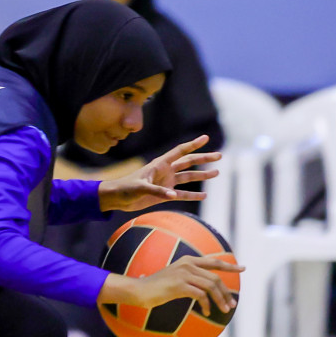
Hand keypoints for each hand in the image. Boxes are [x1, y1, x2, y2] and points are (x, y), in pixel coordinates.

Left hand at [97, 135, 220, 211]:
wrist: (116, 198)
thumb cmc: (125, 188)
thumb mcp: (140, 188)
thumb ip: (157, 191)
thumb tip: (173, 195)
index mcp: (160, 164)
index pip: (180, 151)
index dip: (193, 144)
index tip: (206, 138)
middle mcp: (165, 171)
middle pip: (188, 162)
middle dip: (203, 158)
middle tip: (219, 155)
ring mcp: (166, 183)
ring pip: (188, 177)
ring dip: (202, 176)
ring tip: (216, 173)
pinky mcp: (164, 195)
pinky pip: (182, 194)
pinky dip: (192, 195)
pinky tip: (204, 196)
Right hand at [99, 255, 241, 315]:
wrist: (140, 290)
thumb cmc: (157, 287)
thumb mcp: (175, 278)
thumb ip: (190, 278)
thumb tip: (206, 289)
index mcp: (188, 260)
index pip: (214, 261)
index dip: (230, 265)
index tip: (243, 268)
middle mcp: (187, 264)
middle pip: (215, 278)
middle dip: (226, 293)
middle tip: (232, 305)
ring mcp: (183, 274)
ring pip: (211, 286)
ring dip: (220, 300)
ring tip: (223, 310)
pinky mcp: (179, 285)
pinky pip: (201, 295)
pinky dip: (206, 305)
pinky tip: (206, 312)